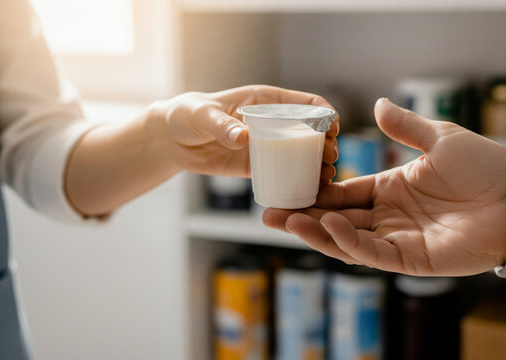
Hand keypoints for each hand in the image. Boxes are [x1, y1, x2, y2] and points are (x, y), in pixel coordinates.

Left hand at [146, 85, 338, 179]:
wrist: (172, 140)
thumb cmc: (187, 115)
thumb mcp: (202, 115)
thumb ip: (221, 125)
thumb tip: (242, 138)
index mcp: (266, 100)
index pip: (306, 102)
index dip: (325, 113)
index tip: (332, 128)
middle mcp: (273, 122)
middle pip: (311, 130)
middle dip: (327, 143)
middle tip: (330, 158)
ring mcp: (267, 146)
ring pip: (303, 154)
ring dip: (318, 164)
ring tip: (326, 177)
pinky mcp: (257, 166)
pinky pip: (284, 174)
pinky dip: (300, 181)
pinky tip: (310, 191)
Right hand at [263, 98, 505, 275]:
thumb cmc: (484, 167)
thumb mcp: (440, 138)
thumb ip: (405, 127)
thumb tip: (377, 105)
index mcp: (391, 190)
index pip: (344, 194)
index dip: (315, 193)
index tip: (287, 189)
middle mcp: (389, 217)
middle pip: (337, 220)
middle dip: (303, 218)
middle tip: (269, 211)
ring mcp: (398, 240)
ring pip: (347, 240)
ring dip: (316, 231)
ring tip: (286, 219)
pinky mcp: (411, 261)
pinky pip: (372, 253)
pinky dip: (348, 241)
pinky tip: (328, 224)